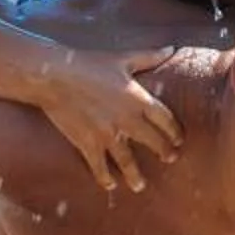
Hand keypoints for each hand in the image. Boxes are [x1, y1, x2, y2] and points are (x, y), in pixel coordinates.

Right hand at [43, 48, 181, 191]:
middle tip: (170, 158)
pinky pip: (100, 166)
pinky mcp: (88, 143)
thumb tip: (172, 49)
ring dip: (135, 175)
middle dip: (163, 152)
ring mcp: (108, 134)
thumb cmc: (89, 64)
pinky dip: (104, 177)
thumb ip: (149, 57)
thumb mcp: (123, 59)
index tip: (179, 139)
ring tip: (140, 186)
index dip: (174, 131)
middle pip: (152, 141)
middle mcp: (127, 119)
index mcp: (139, 98)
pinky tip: (109, 185)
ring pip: (127, 160)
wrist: (55, 75)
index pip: (166, 120)